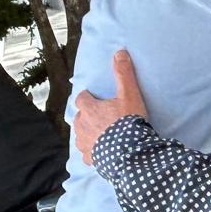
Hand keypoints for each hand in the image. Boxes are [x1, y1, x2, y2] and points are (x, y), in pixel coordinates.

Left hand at [72, 50, 149, 165]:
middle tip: (101, 116)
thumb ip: (123, 74)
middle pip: (79, 117)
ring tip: (102, 134)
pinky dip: (92, 151)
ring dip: (88, 133)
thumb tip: (119, 51)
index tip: (94, 97)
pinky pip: (87, 154)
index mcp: (89, 109)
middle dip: (87, 115)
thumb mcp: (129, 94)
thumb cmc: (128, 122)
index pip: (81, 98)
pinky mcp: (90, 159)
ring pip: (81, 135)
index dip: (87, 97)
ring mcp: (84, 144)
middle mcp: (82, 126)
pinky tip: (102, 152)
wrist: (131, 152)